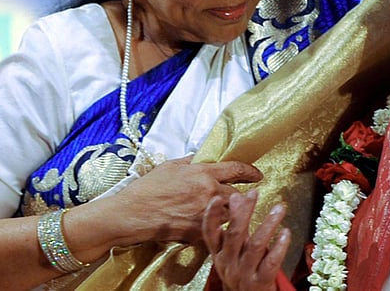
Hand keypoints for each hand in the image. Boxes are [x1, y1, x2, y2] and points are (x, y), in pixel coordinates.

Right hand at [113, 157, 263, 244]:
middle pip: (237, 194)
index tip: (258, 175)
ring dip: (230, 212)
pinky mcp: (199, 232)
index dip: (251, 172)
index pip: (236, 169)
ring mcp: (205, 213)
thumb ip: (190, 161)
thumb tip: (201, 157)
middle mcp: (208, 192)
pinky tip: (213, 226)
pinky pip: (216, 229)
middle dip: (242, 195)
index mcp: (203, 173)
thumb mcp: (170, 166)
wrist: (131, 214)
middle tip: (245, 196)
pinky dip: (216, 228)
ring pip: (230, 213)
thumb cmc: (147, 189)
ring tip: (227, 212)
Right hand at [203, 190, 290, 290]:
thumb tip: (235, 196)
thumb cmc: (241, 272)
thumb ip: (235, 224)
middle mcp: (228, 264)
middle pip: (235, 234)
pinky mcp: (260, 283)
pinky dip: (280, 246)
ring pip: (256, 246)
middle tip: (254, 193)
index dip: (212, 215)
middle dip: (244, 211)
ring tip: (280, 208)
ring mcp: (243, 274)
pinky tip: (286, 232)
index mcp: (219, 255)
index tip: (218, 197)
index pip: (209, 233)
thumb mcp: (234, 250)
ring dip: (268, 224)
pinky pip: (271, 262)